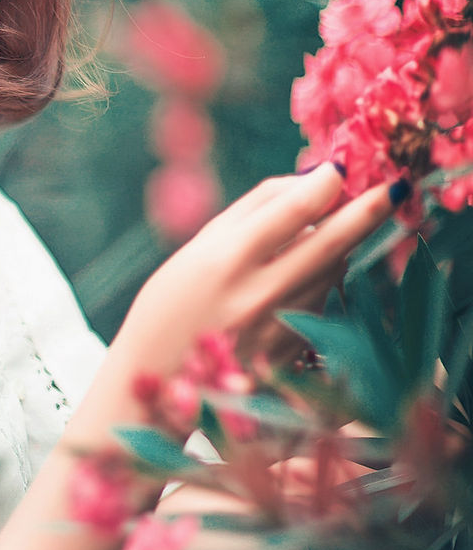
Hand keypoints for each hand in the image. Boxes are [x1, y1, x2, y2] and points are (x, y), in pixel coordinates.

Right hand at [117, 163, 393, 395]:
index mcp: (226, 259)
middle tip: (395, 188)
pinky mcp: (294, 352)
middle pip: (331, 241)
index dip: (326, 182)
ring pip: (331, 271)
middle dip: (368, 210)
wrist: (154, 381)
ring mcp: (280, 327)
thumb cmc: (172, 304)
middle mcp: (258, 293)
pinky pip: (324, 302)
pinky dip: (321, 281)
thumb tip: (312, 180)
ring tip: (304, 244)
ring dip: (335, 247)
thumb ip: (253, 210)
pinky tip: (293, 283)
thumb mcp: (197, 248)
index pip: (293, 209)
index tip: (340, 168)